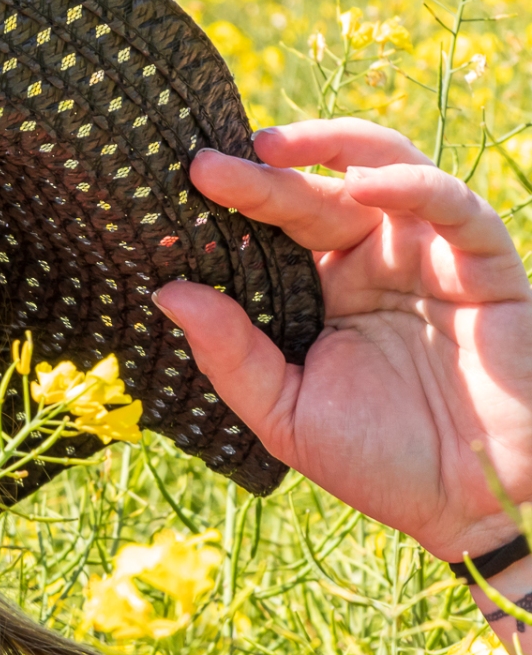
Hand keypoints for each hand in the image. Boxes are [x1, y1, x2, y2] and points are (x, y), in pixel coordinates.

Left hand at [156, 118, 531, 562]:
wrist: (469, 507)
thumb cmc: (377, 462)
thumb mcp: (284, 412)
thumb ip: (230, 355)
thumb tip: (166, 293)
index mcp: (322, 292)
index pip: (273, 232)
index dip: (231, 208)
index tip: (177, 194)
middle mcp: (374, 264)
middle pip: (313, 197)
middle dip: (260, 177)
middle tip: (204, 167)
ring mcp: (430, 259)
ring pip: (385, 171)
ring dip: (333, 147)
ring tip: (271, 149)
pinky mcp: (487, 268)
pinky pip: (455, 209)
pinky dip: (412, 185)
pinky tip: (363, 184)